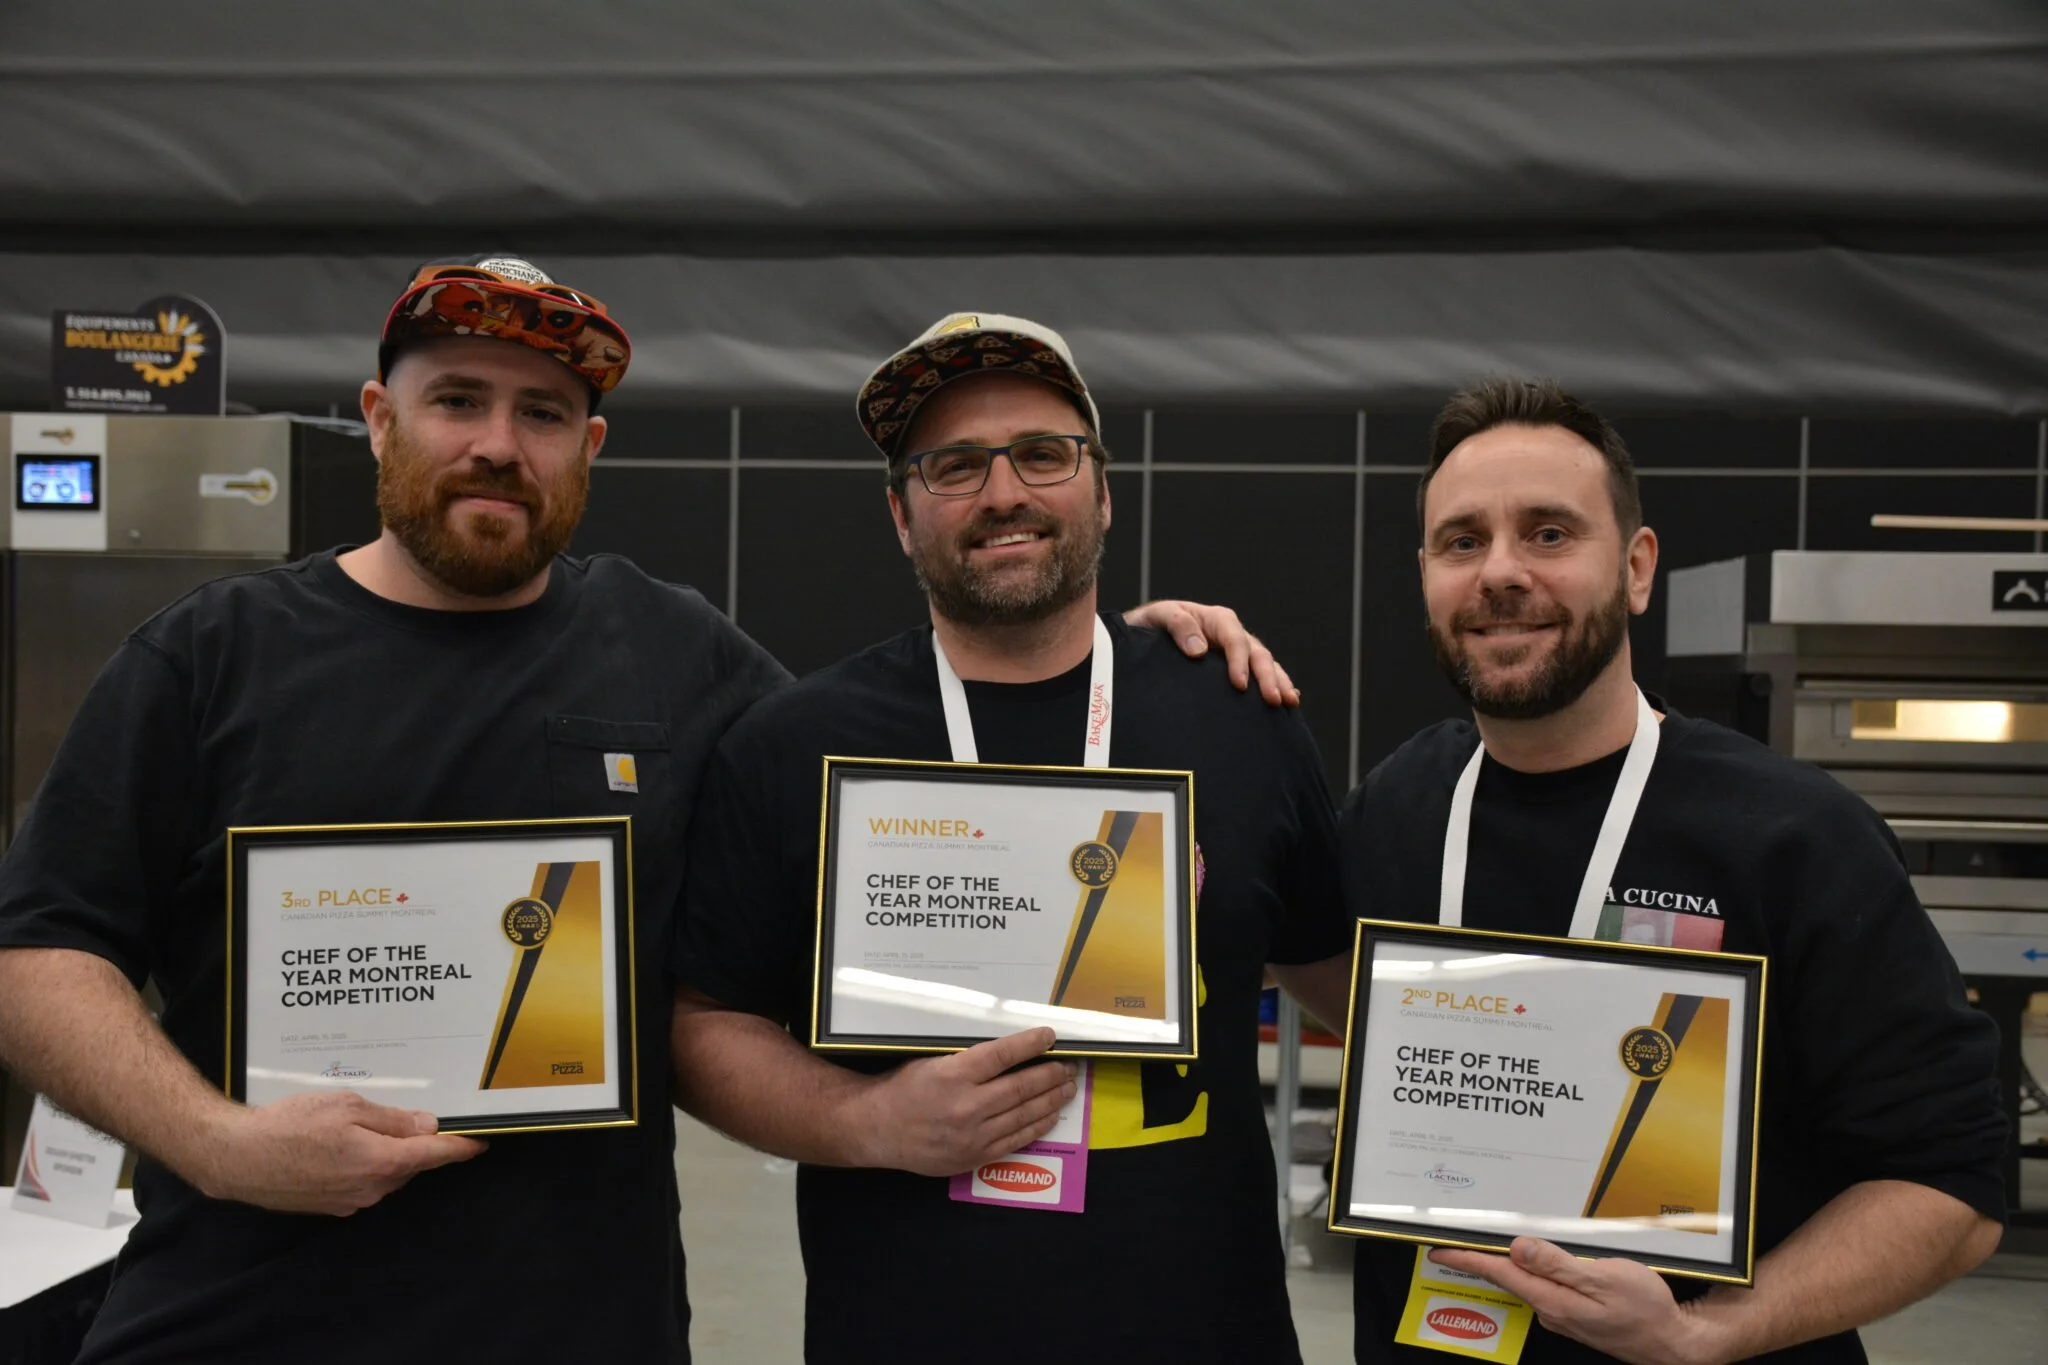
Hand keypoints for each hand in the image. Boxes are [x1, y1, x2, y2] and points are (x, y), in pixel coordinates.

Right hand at [191, 1090, 486, 1215]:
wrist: (237, 1158)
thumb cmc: (289, 1126)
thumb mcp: (346, 1107)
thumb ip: (391, 1119)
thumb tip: (427, 1126)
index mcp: (381, 1162)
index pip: (434, 1156)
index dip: (459, 1148)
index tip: (479, 1143)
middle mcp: (371, 1189)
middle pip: (409, 1165)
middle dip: (412, 1144)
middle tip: (400, 1117)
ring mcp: (350, 1202)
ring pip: (385, 1174)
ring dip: (384, 1153)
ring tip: (354, 1128)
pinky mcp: (330, 1206)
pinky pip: (361, 1183)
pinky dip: (362, 1165)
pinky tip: (337, 1147)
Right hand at [856, 1027, 1076, 1176]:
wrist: (878, 1130)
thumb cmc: (903, 1089)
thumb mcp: (931, 1062)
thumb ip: (969, 1060)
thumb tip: (1011, 1052)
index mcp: (953, 1075)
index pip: (1003, 1055)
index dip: (1031, 1044)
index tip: (1050, 1036)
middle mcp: (966, 1105)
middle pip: (1021, 1086)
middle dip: (1051, 1074)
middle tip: (1068, 1065)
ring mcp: (973, 1135)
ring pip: (1024, 1114)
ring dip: (1051, 1099)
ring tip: (1068, 1087)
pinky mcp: (975, 1156)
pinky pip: (1016, 1140)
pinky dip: (1037, 1126)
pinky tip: (1051, 1115)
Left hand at [1122, 600, 1299, 705]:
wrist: (1147, 636)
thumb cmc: (1153, 625)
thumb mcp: (1160, 616)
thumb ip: (1178, 626)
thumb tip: (1199, 650)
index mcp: (1216, 619)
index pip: (1234, 639)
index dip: (1239, 661)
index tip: (1239, 685)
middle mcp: (1232, 634)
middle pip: (1257, 653)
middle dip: (1268, 676)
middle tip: (1274, 700)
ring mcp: (1238, 652)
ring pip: (1267, 664)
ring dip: (1279, 682)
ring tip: (1289, 702)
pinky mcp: (1238, 667)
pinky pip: (1263, 675)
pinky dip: (1279, 685)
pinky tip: (1290, 701)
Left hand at [1430, 1240, 1722, 1364]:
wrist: (1675, 1343)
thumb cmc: (1646, 1309)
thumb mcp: (1605, 1278)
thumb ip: (1559, 1264)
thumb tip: (1518, 1249)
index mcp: (1554, 1300)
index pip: (1501, 1274)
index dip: (1468, 1260)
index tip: (1439, 1249)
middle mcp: (1552, 1310)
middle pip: (1509, 1278)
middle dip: (1482, 1258)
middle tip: (1456, 1238)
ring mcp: (1564, 1315)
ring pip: (1529, 1282)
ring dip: (1510, 1263)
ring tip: (1489, 1242)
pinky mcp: (1577, 1315)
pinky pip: (1548, 1287)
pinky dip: (1537, 1271)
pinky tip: (1538, 1259)